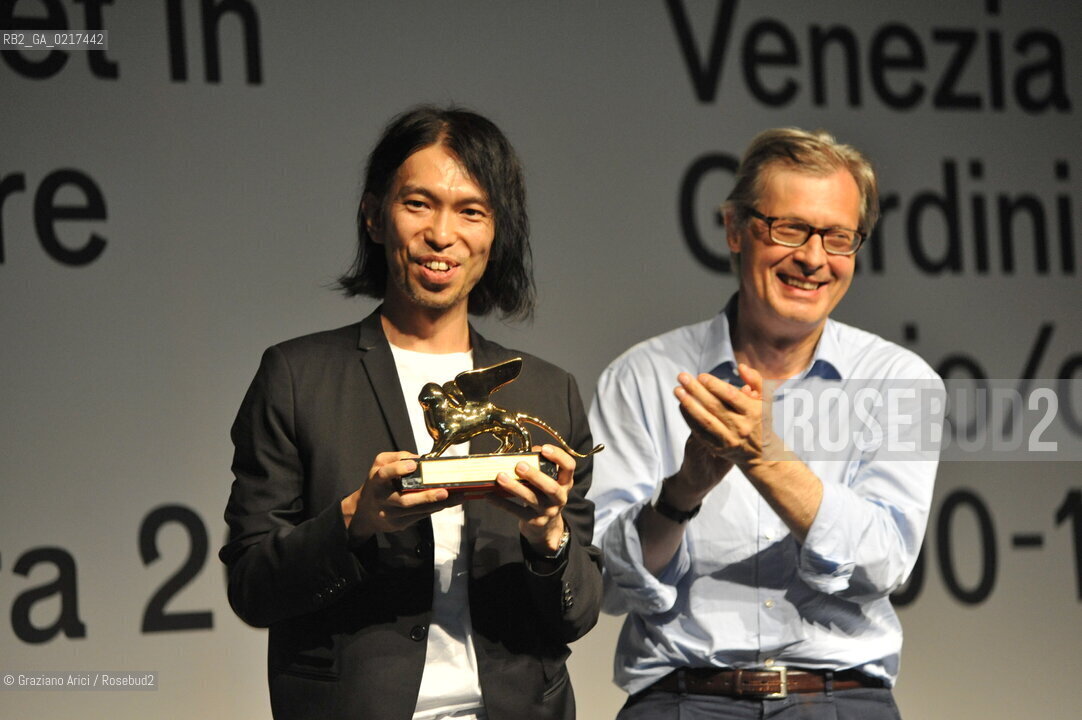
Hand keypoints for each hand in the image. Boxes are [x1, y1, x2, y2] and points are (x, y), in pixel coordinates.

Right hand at [342, 451, 463, 540]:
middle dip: (425, 497)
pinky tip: (448, 503)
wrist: (364, 512)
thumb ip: (398, 457)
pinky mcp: (398, 524)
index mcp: (376, 481)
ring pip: (415, 511)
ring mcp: (390, 514)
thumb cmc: (377, 484)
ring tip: (456, 497)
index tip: (413, 465)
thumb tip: (420, 459)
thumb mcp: (380, 464)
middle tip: (444, 492)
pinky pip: (419, 517)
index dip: (397, 470)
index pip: (384, 474)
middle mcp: (382, 499)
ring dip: (437, 504)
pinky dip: (434, 509)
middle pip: (403, 501)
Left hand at [487, 444, 573, 555]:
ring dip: (515, 487)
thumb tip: (527, 452)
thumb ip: (541, 465)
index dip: (559, 456)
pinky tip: (490, 495)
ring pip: (531, 498)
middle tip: (519, 465)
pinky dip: (501, 503)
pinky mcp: (534, 521)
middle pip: (551, 487)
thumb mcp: (548, 481)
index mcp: (565, 483)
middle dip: (535, 475)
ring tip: (500, 477)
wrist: (546, 526)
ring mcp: (547, 511)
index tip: (544, 449)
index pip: (569, 467)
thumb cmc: (544, 495)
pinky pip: (516, 511)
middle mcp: (560, 497)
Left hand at [674, 363, 772, 471]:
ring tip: (677, 390)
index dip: (714, 385)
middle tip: (682, 377)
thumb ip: (755, 380)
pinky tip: (682, 405)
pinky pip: (700, 432)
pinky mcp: (718, 449)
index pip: (731, 395)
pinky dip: (689, 418)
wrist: (762, 454)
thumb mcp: (765, 399)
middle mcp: (742, 427)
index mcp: (754, 412)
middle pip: (714, 406)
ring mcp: (729, 439)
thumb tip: (741, 366)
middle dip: (696, 390)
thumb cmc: (760, 420)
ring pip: (705, 420)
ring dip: (689, 404)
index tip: (701, 376)